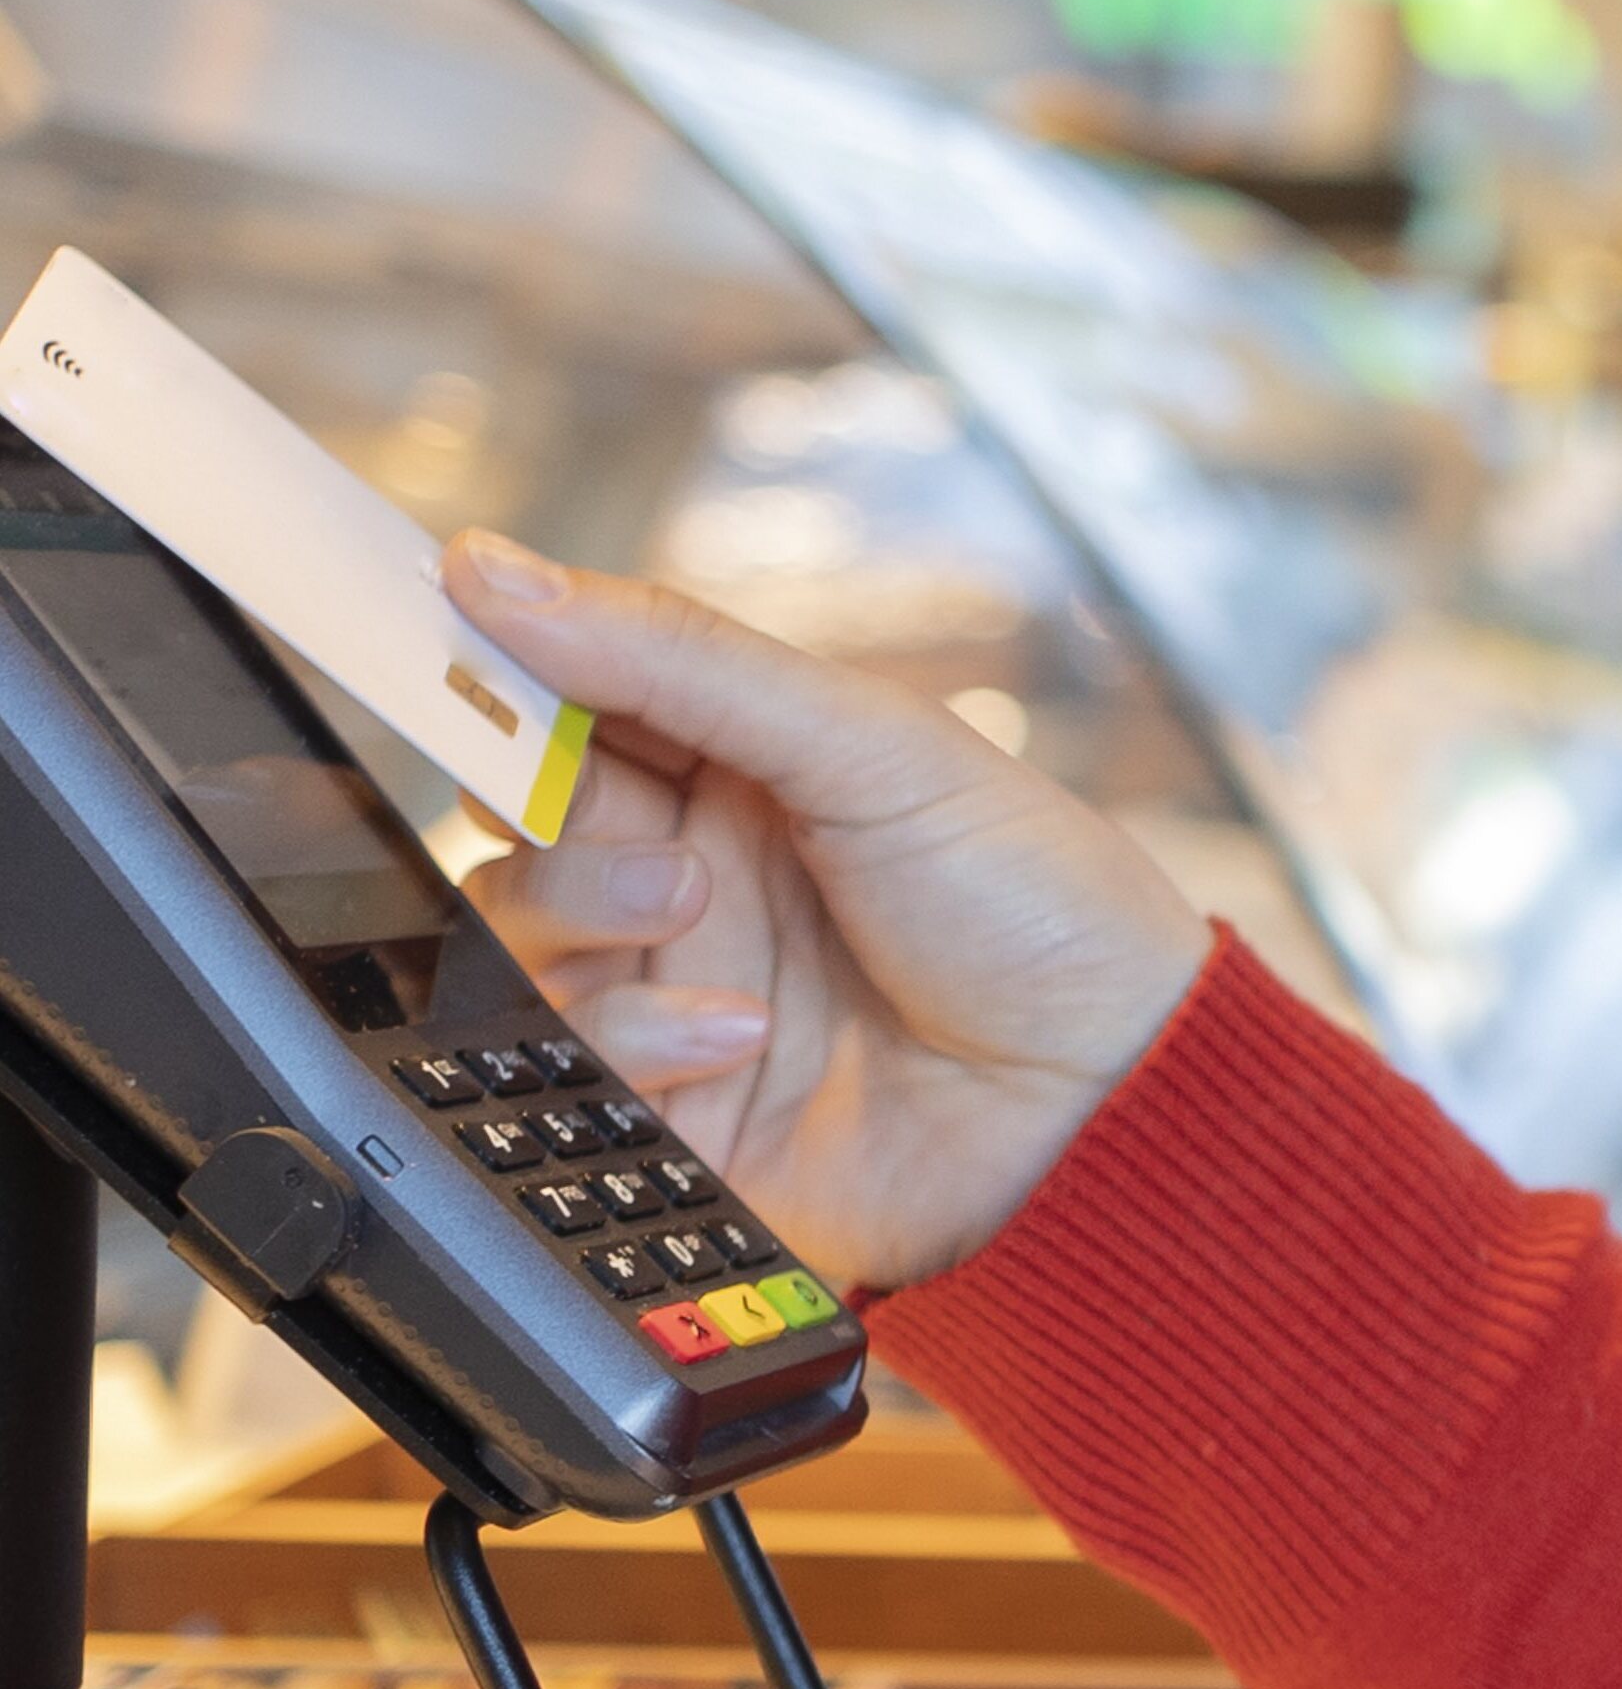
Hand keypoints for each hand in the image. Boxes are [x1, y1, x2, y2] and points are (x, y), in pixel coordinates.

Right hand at [440, 537, 1207, 1293]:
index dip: (494, 677)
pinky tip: (739, 1031)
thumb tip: (494, 568)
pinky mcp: (666, 1120)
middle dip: (536, 809)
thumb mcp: (870, 744)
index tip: (436, 636)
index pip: (563, 710)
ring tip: (693, 910)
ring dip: (580, 915)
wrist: (1119, 1089)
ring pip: (507, 945)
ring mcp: (672, 1001)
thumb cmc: (1039, 902)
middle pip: (511, 827)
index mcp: (737, 779)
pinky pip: (563, 1071)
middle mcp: (689, 887)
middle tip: (631, 817)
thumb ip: (678, 660)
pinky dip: (631, 1037)